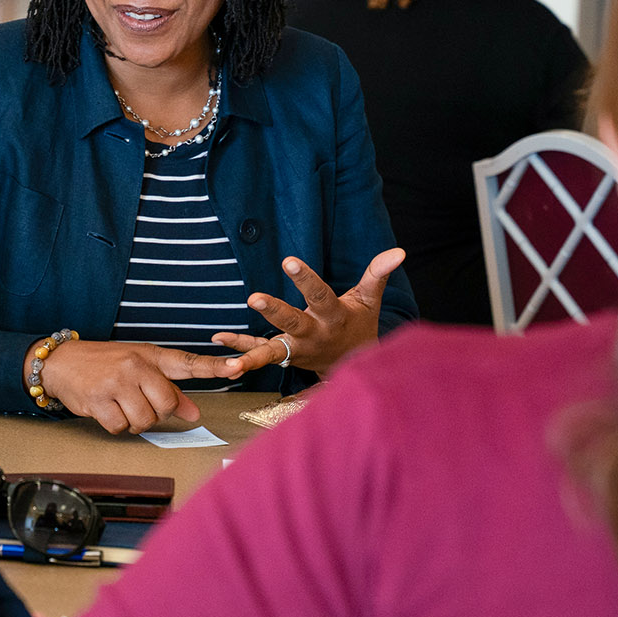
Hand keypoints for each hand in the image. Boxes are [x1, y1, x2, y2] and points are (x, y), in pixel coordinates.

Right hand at [34, 339, 241, 434]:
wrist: (62, 362)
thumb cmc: (104, 364)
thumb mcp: (138, 369)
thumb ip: (168, 389)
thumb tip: (194, 414)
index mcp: (149, 356)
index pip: (187, 362)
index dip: (214, 367)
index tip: (238, 366)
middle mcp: (135, 367)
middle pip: (166, 406)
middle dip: (155, 412)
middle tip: (137, 401)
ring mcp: (116, 383)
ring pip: (145, 421)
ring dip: (134, 421)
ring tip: (120, 405)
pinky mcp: (98, 400)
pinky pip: (120, 428)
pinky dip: (115, 426)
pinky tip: (106, 410)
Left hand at [214, 248, 404, 377]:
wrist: (354, 366)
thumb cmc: (358, 326)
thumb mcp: (369, 300)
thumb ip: (377, 274)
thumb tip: (398, 251)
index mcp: (333, 317)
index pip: (320, 295)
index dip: (306, 279)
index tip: (290, 260)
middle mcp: (314, 335)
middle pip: (292, 323)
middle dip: (274, 311)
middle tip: (254, 297)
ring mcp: (297, 350)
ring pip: (272, 350)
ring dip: (249, 351)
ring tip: (223, 346)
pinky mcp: (283, 356)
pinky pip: (258, 352)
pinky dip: (239, 346)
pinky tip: (219, 339)